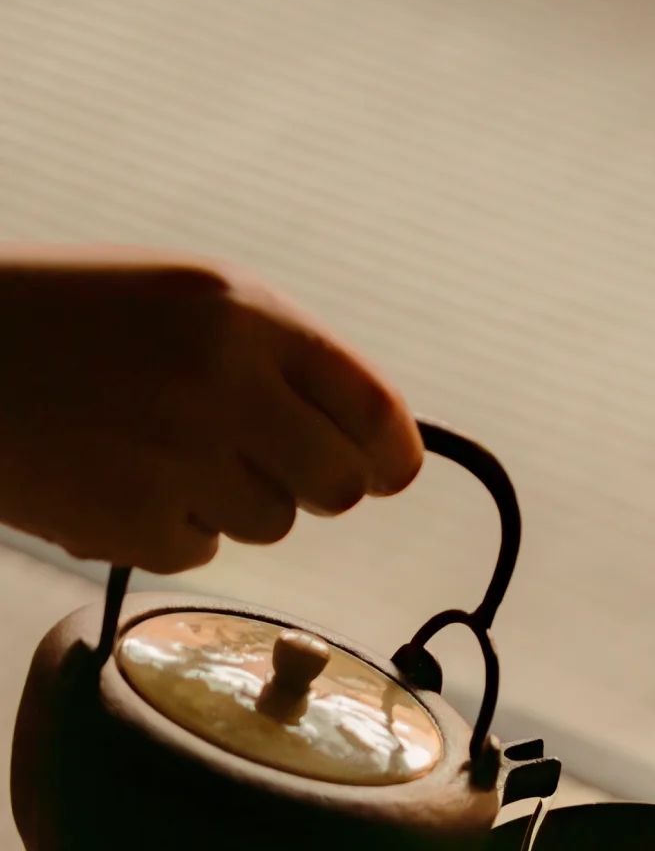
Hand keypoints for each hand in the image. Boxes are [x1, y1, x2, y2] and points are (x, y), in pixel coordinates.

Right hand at [0, 246, 422, 571]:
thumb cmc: (67, 322)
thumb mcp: (178, 300)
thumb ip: (277, 359)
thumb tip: (381, 452)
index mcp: (239, 310)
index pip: (371, 407)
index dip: (391, 454)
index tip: (389, 472)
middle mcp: (220, 378)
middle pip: (339, 485)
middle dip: (314, 486)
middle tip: (258, 462)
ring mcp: (178, 454)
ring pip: (272, 523)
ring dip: (230, 502)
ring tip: (155, 449)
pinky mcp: (135, 519)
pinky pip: (201, 550)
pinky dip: (168, 527)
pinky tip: (115, 476)